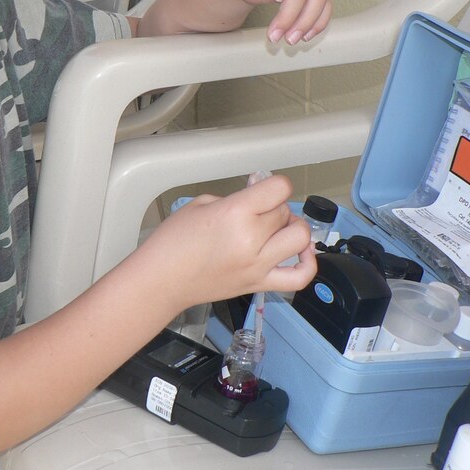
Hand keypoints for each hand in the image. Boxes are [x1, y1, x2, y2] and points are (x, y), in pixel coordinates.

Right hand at [145, 174, 316, 310]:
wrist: (161, 280)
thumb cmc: (172, 242)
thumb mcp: (200, 204)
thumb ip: (234, 199)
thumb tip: (256, 198)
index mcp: (235, 213)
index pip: (279, 188)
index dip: (274, 185)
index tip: (265, 189)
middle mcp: (251, 239)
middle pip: (285, 212)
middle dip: (274, 207)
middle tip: (258, 211)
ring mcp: (258, 265)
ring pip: (300, 239)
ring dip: (293, 229)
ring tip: (279, 229)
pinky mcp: (259, 284)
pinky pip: (299, 277)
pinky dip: (308, 263)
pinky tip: (302, 252)